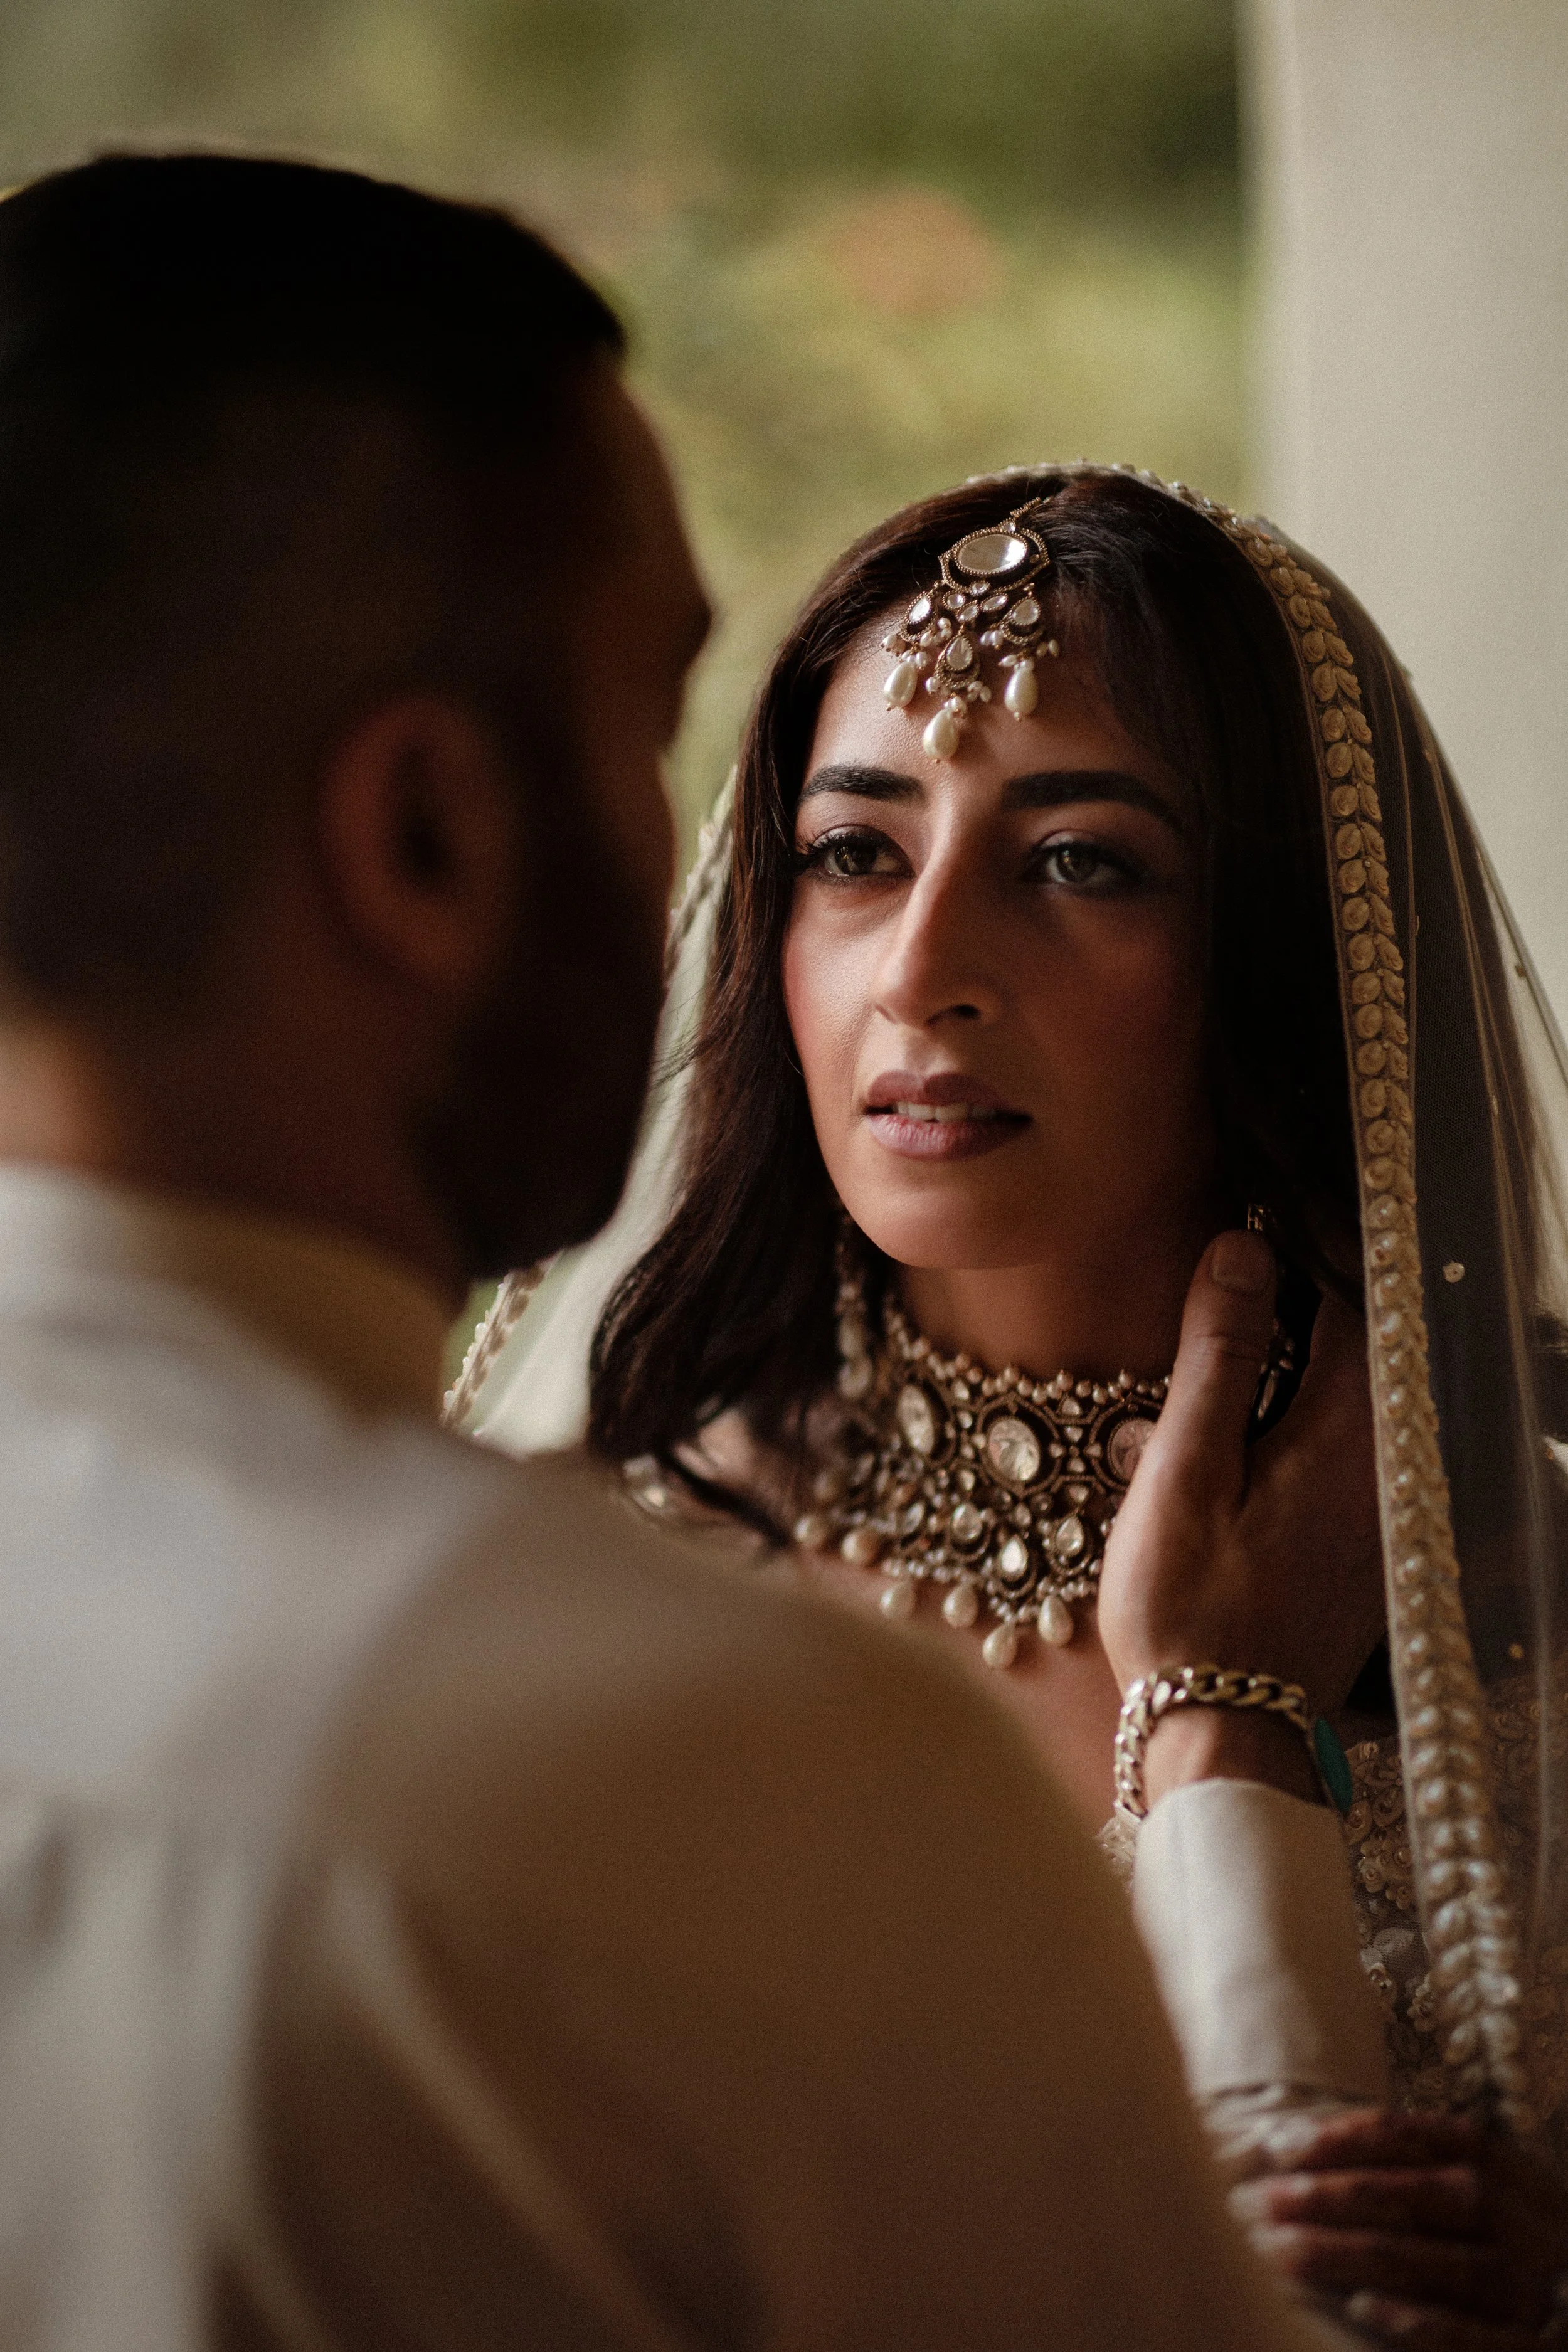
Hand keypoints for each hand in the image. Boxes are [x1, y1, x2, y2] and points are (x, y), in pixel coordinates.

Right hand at [1098, 1230, 1382, 1711]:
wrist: (1222, 1730)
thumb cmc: (1190, 1607)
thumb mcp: (1185, 1470)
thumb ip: (1218, 1356)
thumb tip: (1241, 1250)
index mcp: (1352, 1434)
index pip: (1353, 1299)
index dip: (1305, 1245)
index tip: (1254, 1213)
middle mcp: (1388, 1463)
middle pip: (1362, 1342)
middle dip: (1303, 1295)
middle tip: (1235, 1264)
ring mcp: (1383, 1505)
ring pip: (1356, 1392)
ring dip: (1302, 1353)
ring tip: (1233, 1333)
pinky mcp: (1367, 1540)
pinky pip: (1349, 1441)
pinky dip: (1306, 1407)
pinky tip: (1253, 1419)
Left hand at [1229, 2108, 1567, 2346]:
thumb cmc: (1520, 2235)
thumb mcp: (1493, 2182)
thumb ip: (1422, 2157)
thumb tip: (1309, 2139)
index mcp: (1504, 2167)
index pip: (1417, 2138)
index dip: (1348, 2137)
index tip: (1282, 2145)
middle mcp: (1515, 2218)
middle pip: (1411, 2197)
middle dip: (1329, 2196)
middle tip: (1260, 2200)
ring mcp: (1526, 2285)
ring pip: (1427, 2262)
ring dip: (1348, 2256)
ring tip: (1281, 2252)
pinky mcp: (1533, 2347)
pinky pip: (1473, 2334)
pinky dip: (1420, 2321)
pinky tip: (1364, 2308)